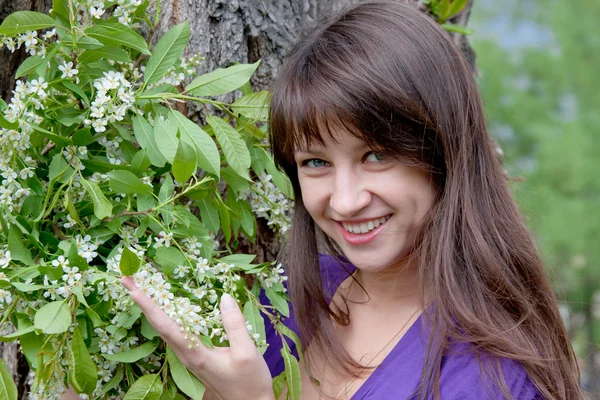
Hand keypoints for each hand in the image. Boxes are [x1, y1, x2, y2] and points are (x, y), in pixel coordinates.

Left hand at [121, 276, 274, 399]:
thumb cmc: (249, 382)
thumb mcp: (246, 352)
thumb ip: (234, 324)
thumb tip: (224, 297)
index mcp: (194, 353)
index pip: (164, 325)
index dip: (147, 305)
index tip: (131, 288)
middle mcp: (186, 353)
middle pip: (158, 323)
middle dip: (143, 300)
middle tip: (129, 278)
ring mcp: (190, 355)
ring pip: (166, 327)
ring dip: (153, 306)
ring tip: (143, 286)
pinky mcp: (197, 354)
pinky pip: (177, 330)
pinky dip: (168, 314)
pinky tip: (170, 305)